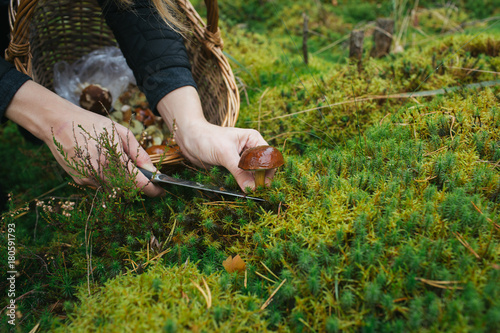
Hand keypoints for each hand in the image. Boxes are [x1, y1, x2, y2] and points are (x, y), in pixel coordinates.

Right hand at [6, 81, 163, 196]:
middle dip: (139, 184)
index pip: (139, 184)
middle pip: (128, 189)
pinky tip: (101, 161)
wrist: (57, 123)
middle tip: (144, 174)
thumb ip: (139, 154)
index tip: (161, 190)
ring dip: (122, 180)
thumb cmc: (93, 124)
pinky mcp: (80, 180)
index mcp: (113, 159)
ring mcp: (89, 178)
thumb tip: (154, 171)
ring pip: (115, 188)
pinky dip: (108, 177)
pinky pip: (101, 184)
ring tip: (116, 160)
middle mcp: (100, 173)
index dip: (153, 189)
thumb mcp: (121, 132)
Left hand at [177, 122, 271, 190]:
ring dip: (251, 182)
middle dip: (260, 179)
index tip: (263, 185)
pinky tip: (241, 189)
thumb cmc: (207, 138)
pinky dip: (243, 183)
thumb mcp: (225, 154)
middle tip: (255, 191)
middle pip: (262, 167)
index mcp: (253, 139)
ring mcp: (242, 158)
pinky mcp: (233, 166)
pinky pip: (242, 176)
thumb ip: (239, 171)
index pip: (268, 157)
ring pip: (253, 173)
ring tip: (249, 192)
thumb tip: (251, 188)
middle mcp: (250, 148)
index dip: (268, 171)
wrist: (189, 138)